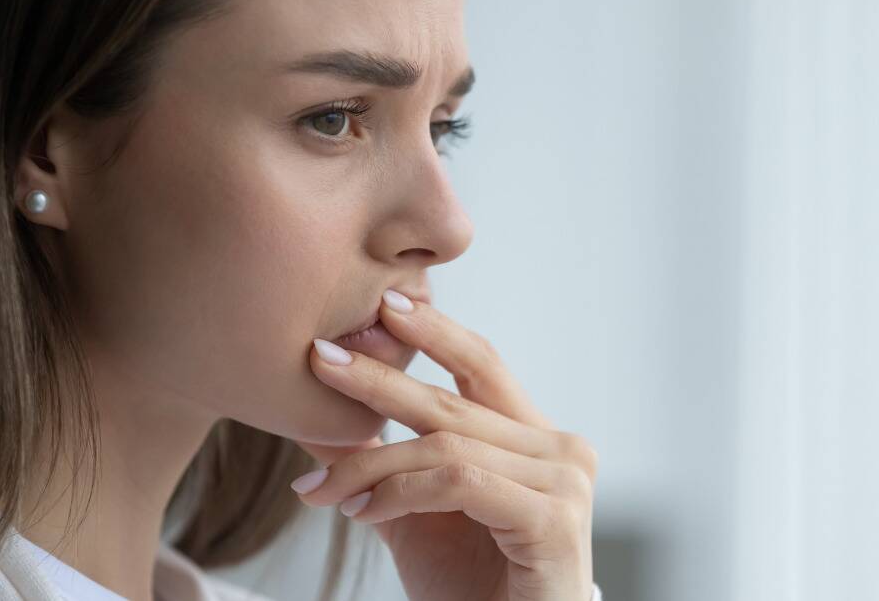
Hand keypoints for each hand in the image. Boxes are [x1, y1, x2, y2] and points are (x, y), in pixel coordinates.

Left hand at [293, 290, 596, 600]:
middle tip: (319, 358)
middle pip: (454, 399)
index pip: (481, 365)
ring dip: (370, 464)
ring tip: (320, 489)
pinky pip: (459, 481)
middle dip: (378, 378)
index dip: (433, 331)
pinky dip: (399, 491)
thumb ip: (376, 464)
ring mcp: (564, 482)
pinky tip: (362, 512)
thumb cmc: (470, 589)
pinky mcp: (555, 519)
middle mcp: (559, 450)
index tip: (380, 306)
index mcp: (532, 439)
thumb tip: (314, 418)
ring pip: (446, 444)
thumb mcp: (410, 514)